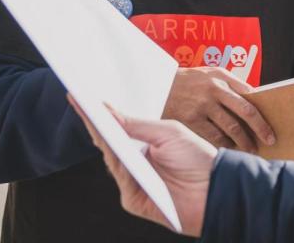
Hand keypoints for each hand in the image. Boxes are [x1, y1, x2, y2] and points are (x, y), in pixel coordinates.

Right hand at [69, 95, 214, 236]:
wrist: (215, 187)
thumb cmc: (197, 158)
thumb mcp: (169, 132)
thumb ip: (138, 125)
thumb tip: (108, 112)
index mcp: (143, 147)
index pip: (116, 128)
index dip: (99, 113)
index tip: (83, 94)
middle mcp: (134, 165)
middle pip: (108, 142)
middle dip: (92, 120)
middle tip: (77, 97)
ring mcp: (132, 183)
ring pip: (110, 157)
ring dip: (98, 134)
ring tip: (88, 111)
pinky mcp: (133, 199)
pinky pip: (120, 175)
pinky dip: (113, 157)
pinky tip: (106, 138)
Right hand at [162, 67, 274, 151]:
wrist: (156, 85)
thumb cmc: (189, 81)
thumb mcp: (209, 73)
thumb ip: (231, 84)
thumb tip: (253, 98)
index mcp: (220, 78)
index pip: (248, 99)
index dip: (260, 117)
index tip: (270, 129)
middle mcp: (212, 91)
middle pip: (243, 114)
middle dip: (259, 130)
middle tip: (269, 141)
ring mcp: (201, 107)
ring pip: (230, 129)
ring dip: (243, 142)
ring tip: (251, 149)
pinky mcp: (190, 121)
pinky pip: (212, 137)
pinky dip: (224, 145)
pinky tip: (231, 149)